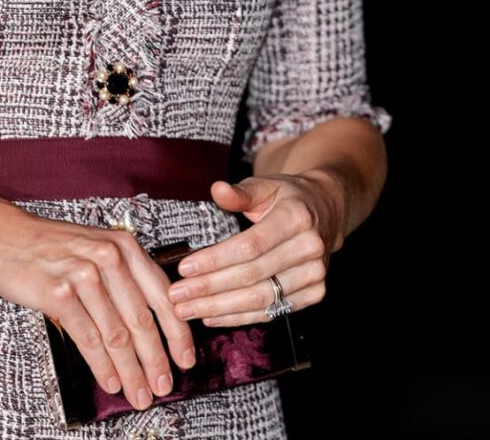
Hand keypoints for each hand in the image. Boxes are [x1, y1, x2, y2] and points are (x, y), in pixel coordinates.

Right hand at [0, 202, 197, 412]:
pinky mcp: (59, 293)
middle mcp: (108, 257)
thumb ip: (124, 279)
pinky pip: (88, 338)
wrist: (4, 237)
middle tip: (163, 386)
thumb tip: (150, 326)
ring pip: (116, 334)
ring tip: (139, 393)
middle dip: (156, 360)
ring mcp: (84, 274)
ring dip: (130, 370)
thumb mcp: (97, 249)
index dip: (177, 333)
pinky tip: (110, 381)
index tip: (185, 359)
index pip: (162, 295)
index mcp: (124, 246)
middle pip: (141, 320)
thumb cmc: (53, 247)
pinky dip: (102, 365)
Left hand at [165, 172, 345, 326]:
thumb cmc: (287, 197)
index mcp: (296, 218)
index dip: (216, 260)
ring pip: (260, 299)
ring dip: (220, 308)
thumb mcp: (265, 185)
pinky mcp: (314, 294)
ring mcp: (314, 275)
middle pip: (252, 276)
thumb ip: (240, 192)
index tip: (185, 269)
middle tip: (176, 297)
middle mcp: (309, 249)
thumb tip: (216, 190)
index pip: (250, 246)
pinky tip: (213, 316)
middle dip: (210, 289)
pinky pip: (272, 311)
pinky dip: (240, 317)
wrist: (327, 211)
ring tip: (187, 310)